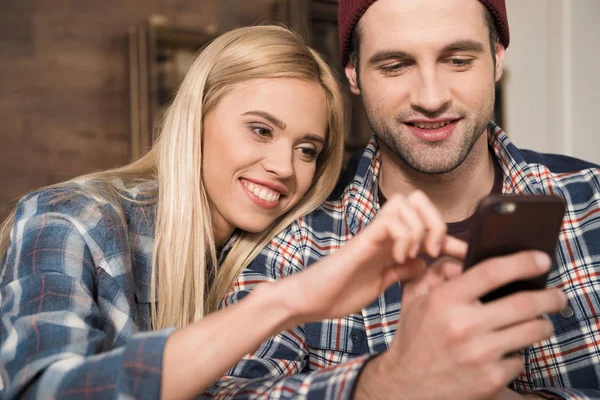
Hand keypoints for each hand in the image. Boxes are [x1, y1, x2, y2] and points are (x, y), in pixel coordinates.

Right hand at [276, 190, 466, 322]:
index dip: (451, 238)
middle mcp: (385, 233)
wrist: (309, 300)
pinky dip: (403, 236)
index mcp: (391, 244)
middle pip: (418, 200)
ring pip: (406, 203)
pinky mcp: (363, 239)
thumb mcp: (382, 283)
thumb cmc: (340, 292)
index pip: (426, 224)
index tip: (465, 255)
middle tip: (435, 250)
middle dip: (436, 221)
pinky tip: (399, 257)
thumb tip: (424, 263)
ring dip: (420, 228)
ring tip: (417, 253)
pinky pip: (390, 220)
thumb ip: (402, 271)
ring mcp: (374, 233)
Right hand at [354, 251, 567, 399]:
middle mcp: (463, 326)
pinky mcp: (490, 379)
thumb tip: (467, 257)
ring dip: (543, 324)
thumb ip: (438, 272)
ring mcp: (479, 354)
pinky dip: (518, 353)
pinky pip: (520, 359)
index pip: (491, 272)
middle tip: (557, 295)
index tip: (541, 259)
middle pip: (524, 303)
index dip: (522, 262)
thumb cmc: (414, 336)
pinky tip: (507, 350)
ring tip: (541, 321)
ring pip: (532, 331)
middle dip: (550, 297)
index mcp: (443, 300)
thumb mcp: (415, 298)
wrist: (407, 385)